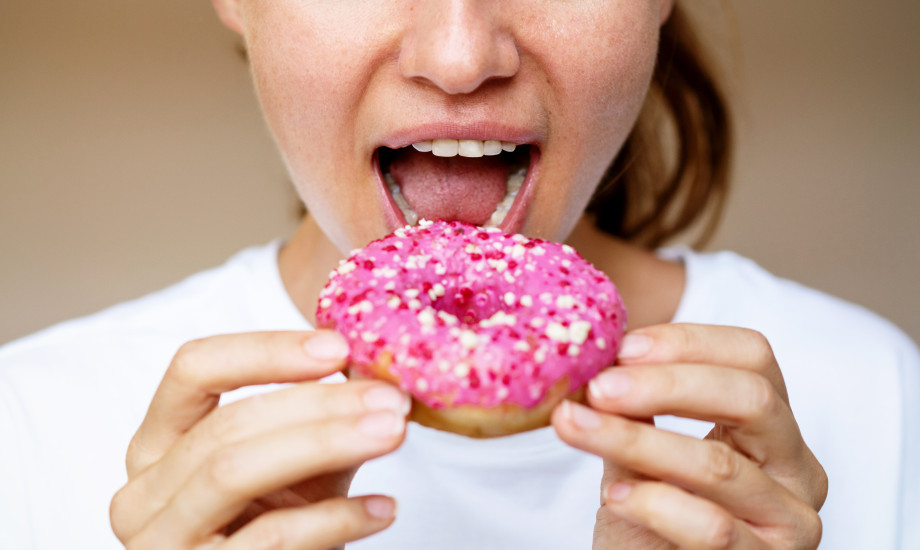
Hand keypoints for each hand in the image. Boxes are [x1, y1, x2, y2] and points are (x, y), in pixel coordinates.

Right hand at [110, 331, 408, 548]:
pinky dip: (334, 519)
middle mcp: (143, 491)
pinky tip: (380, 508)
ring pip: (235, 473)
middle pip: (226, 424)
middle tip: (390, 399)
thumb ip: (320, 418)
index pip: (193, 369)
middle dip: (318, 404)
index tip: (338, 348)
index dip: (265, 350)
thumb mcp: (296, 465)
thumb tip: (378, 370)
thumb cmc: (279, 527)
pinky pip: (269, 539)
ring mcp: (160, 542)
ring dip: (325, 444)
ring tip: (391, 433)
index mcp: (159, 443)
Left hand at [553, 324, 827, 548]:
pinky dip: (655, 504)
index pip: (752, 355)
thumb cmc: (648, 524)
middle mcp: (796, 469)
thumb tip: (595, 354)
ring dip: (635, 441)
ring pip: (719, 465)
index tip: (621, 349)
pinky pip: (713, 528)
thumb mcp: (640, 455)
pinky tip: (614, 494)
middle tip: (599, 388)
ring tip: (576, 428)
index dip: (687, 342)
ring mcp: (791, 522)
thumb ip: (632, 410)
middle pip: (752, 398)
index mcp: (769, 427)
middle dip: (666, 385)